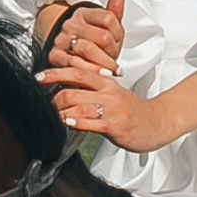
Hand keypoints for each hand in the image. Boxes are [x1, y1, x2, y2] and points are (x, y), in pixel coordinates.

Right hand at [37, 0, 124, 76]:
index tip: (117, 44)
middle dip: (112, 53)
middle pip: (102, 37)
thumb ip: (114, 12)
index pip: (108, 19)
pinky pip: (73, 63)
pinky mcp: (55, 55)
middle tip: (116, 63)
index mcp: (84, 13)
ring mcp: (62, 39)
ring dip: (103, 65)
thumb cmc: (90, 41)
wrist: (65, 53)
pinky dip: (88, 72)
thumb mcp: (104, 27)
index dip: (118, 34)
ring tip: (110, 73)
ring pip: (88, 50)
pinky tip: (96, 77)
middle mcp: (71, 24)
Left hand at [41, 68, 172, 151]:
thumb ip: (92, 89)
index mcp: (106, 81)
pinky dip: (74, 122)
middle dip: (52, 97)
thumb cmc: (133, 110)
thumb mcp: (112, 93)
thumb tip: (64, 88)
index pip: (76, 70)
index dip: (55, 72)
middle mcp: (108, 92)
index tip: (39, 77)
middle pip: (72, 87)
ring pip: (77, 105)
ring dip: (60, 111)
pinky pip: (89, 122)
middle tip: (45, 104)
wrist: (158, 122)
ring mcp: (111, 109)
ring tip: (54, 116)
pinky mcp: (114, 126)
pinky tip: (67, 123)